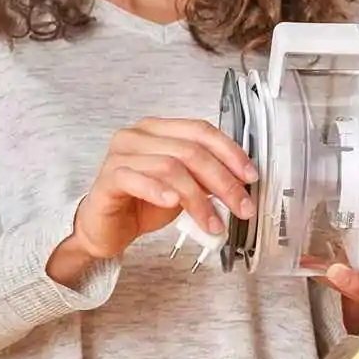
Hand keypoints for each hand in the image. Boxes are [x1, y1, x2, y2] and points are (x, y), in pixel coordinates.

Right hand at [47, 118, 257, 284]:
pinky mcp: (108, 177)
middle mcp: (139, 135)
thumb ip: (206, 178)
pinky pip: (137, 179)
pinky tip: (173, 203)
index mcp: (159, 129)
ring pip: (170, 166)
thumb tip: (241, 183)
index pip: (201, 130)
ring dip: (199, 199)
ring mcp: (121, 154)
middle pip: (191, 150)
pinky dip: (159, 191)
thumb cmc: (143, 203)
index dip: (230, 152)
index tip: (250, 176)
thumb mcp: (184, 188)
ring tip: (214, 223)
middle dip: (223, 181)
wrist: (108, 228)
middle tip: (242, 206)